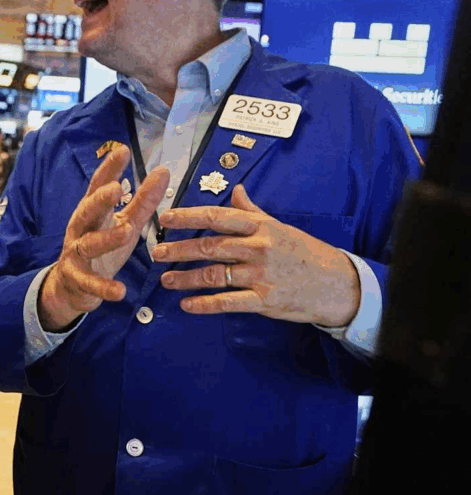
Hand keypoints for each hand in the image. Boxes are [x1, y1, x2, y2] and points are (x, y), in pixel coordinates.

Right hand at [38, 145, 169, 331]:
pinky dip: (104, 287)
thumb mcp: (125, 222)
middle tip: (115, 190)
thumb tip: (163, 171)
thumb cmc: (102, 247)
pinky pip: (90, 283)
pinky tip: (120, 291)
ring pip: (88, 245)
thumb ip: (143, 200)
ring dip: (106, 239)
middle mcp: (81, 229)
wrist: (73, 286)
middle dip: (99, 201)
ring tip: (126, 233)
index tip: (122, 150)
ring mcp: (76, 254)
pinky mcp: (78, 279)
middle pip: (87, 211)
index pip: (99, 186)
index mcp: (93, 212)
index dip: (109, 169)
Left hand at [154, 184, 359, 326]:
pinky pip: (228, 302)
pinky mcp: (264, 299)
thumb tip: (235, 189)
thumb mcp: (279, 226)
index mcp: (259, 227)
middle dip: (180, 250)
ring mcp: (261, 275)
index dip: (188, 216)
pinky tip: (186, 305)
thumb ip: (252, 210)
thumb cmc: (305, 252)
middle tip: (157, 253)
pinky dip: (205, 304)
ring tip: (166, 280)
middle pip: (210, 246)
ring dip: (186, 278)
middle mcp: (258, 248)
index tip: (165, 218)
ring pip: (215, 275)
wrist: (337, 284)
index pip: (217, 217)